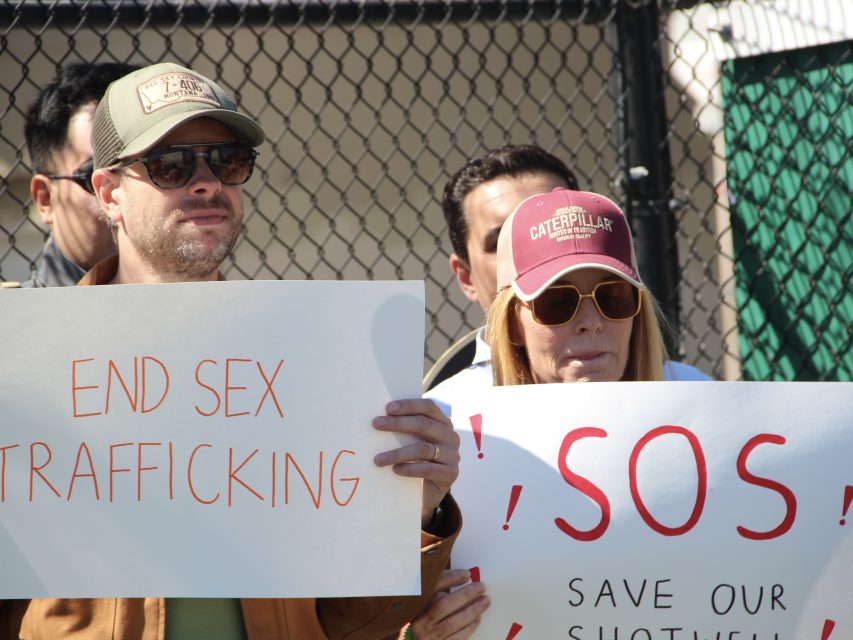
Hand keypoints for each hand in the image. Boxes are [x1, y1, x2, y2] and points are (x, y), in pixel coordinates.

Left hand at [373, 398, 459, 526]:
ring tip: (377, 459)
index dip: (409, 405)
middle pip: (424, 425)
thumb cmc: (417, 460)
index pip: (428, 407)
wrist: (430, 491)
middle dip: (398, 423)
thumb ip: (406, 430)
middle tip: (376, 424)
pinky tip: (395, 470)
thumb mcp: (414, 442)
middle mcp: (451, 437)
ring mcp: (453, 455)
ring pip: (422, 449)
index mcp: (443, 423)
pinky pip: (427, 469)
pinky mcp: (450, 474)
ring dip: (397, 453)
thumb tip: (380, 419)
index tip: (388, 408)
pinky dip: (409, 469)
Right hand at [400, 569, 489, 639]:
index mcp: (416, 607)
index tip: (466, 574)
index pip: (431, 589)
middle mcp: (420, 622)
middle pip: (443, 606)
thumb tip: (464, 577)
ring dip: (471, 611)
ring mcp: (430, 636)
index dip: (450, 579)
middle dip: (464, 595)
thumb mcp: (427, 603)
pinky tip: (478, 618)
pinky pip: (457, 637)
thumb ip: (440, 590)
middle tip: (481, 587)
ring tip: (485, 601)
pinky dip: (469, 627)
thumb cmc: (426, 619)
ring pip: (452, 623)